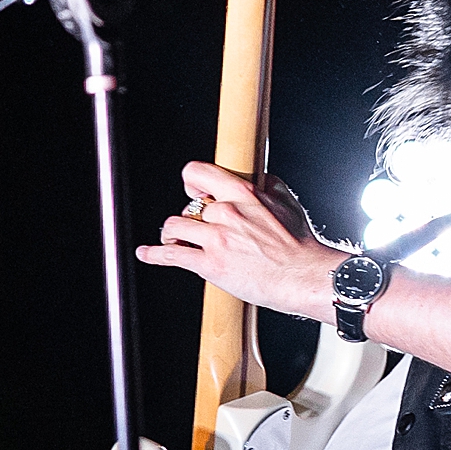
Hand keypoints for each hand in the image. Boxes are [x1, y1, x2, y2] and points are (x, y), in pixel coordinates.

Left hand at [135, 162, 346, 319]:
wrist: (303, 276)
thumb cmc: (299, 245)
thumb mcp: (286, 203)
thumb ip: (267, 185)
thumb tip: (257, 178)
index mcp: (242, 193)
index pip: (198, 172)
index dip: (192, 182)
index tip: (194, 190)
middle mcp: (226, 212)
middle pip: (188, 205)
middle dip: (191, 217)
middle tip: (198, 227)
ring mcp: (216, 238)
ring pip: (175, 226)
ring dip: (173, 234)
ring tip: (176, 239)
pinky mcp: (210, 264)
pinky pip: (172, 255)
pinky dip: (155, 254)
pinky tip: (147, 253)